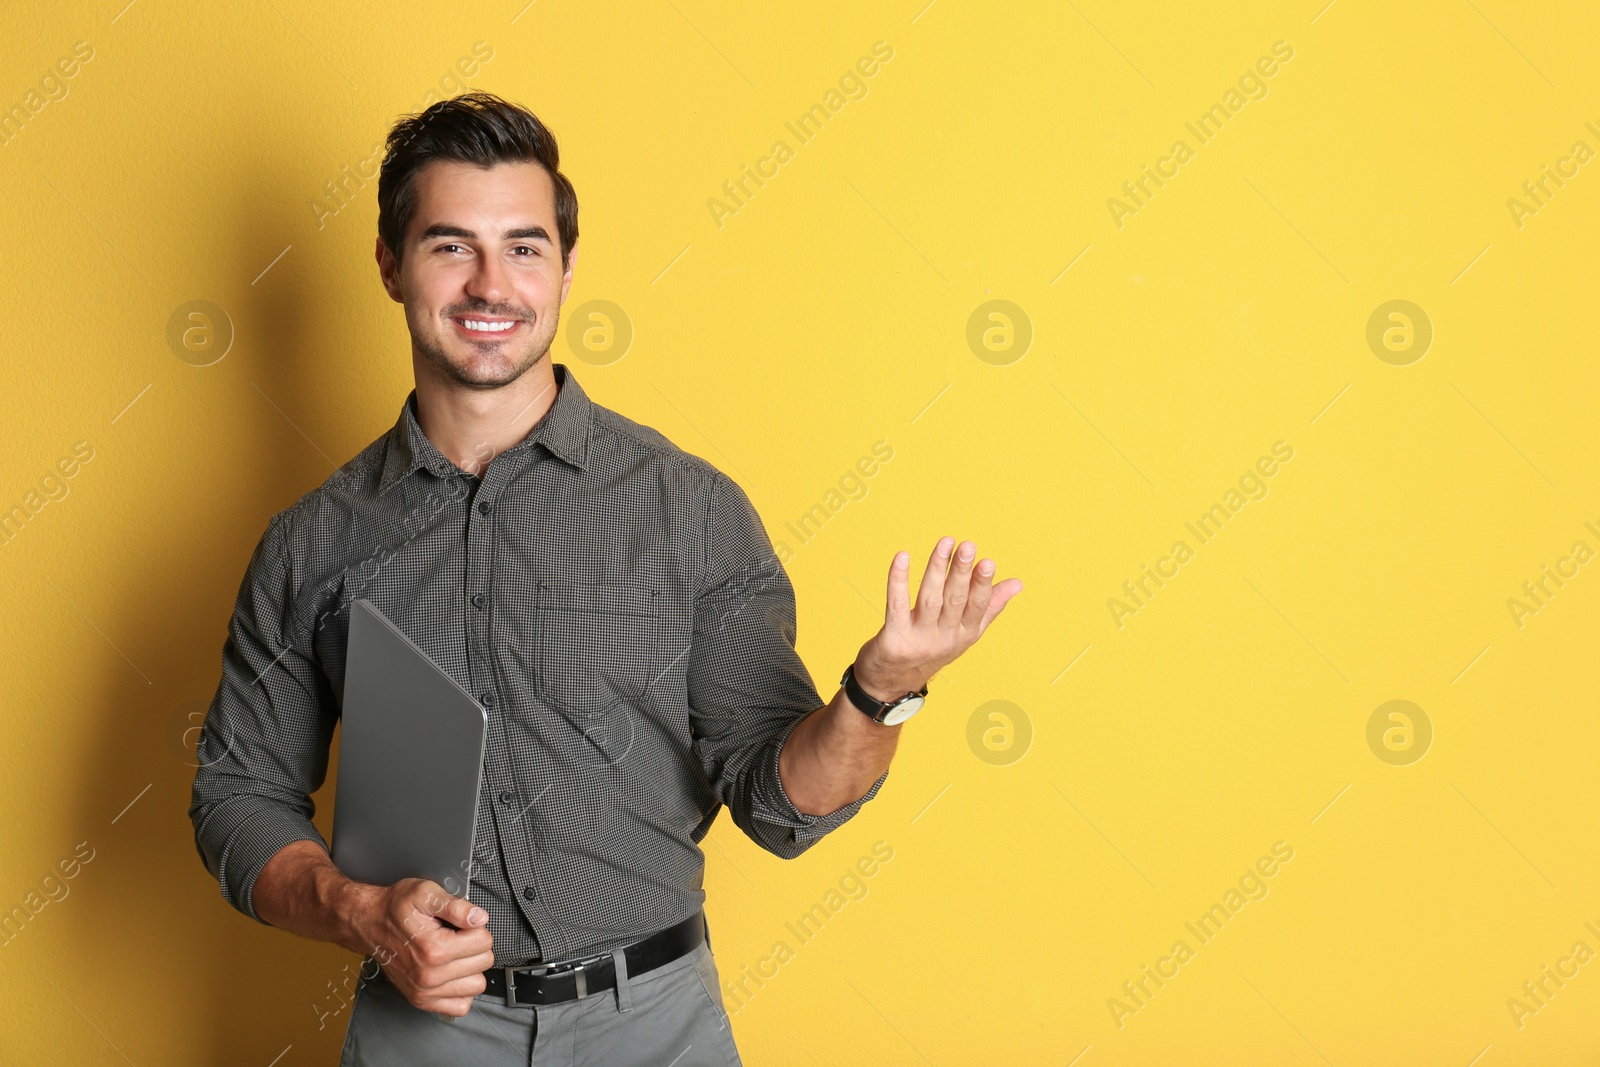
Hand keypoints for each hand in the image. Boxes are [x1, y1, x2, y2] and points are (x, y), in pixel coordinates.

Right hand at [346, 877, 494, 1016]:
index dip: (475, 928)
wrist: (371, 923)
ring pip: (477, 985)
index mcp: (434, 949)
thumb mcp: (426, 893)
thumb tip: (480, 918)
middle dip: (474, 946)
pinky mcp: (422, 1001)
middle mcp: (429, 975)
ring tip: (453, 954)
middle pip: (484, 962)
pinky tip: (452, 973)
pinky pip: (461, 1006)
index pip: (484, 941)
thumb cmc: (396, 908)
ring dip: (471, 969)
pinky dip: (462, 990)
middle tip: (454, 937)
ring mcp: (425, 991)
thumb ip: (456, 906)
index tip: (459, 925)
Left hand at [855, 536, 1022, 698]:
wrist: (892, 683)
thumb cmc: (931, 649)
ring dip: (937, 569)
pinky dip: (898, 580)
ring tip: (945, 543)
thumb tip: (1017, 583)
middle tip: (968, 546)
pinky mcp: (894, 638)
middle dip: (962, 572)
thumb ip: (989, 607)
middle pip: (955, 600)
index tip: (988, 561)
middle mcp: (945, 638)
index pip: (978, 606)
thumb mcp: (964, 632)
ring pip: (930, 599)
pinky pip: (896, 605)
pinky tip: (902, 557)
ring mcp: (919, 639)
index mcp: (965, 634)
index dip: (982, 585)